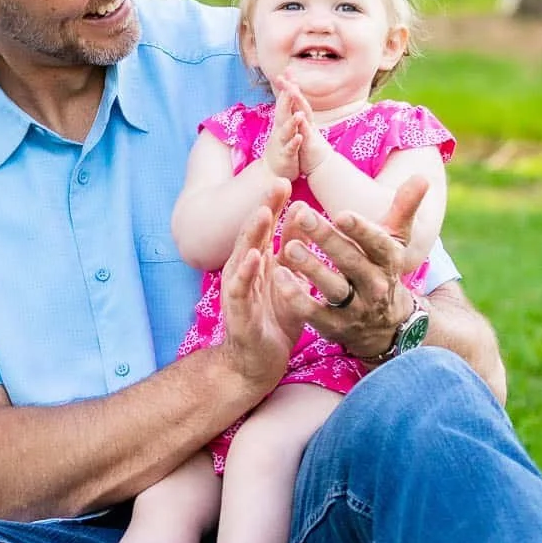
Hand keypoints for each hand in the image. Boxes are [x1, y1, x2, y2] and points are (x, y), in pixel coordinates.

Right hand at [216, 178, 330, 391]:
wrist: (255, 365)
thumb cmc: (273, 321)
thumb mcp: (290, 280)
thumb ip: (294, 250)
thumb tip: (304, 214)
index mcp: (258, 262)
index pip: (266, 227)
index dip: (275, 203)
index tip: (288, 177)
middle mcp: (244, 271)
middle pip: (252, 234)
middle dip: (264, 207)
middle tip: (277, 181)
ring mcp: (237, 290)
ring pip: (242, 256)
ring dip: (252, 234)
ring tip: (264, 211)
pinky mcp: (237, 313)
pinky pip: (239, 289)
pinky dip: (245, 272)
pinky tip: (254, 256)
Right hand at [256, 86, 314, 181]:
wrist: (272, 171)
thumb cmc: (280, 146)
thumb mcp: (283, 126)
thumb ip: (285, 108)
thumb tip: (287, 90)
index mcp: (281, 121)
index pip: (284, 101)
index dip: (287, 86)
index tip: (289, 69)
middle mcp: (279, 129)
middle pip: (282, 111)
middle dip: (286, 99)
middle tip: (291, 85)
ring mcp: (281, 142)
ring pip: (286, 131)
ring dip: (292, 122)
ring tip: (299, 114)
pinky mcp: (286, 156)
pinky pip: (290, 148)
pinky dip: (294, 143)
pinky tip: (299, 138)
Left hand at [275, 175, 430, 359]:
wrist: (386, 326)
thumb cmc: (382, 270)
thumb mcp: (395, 242)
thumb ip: (404, 208)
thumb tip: (422, 176)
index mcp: (389, 262)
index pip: (379, 244)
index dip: (361, 230)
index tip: (341, 213)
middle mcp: (375, 286)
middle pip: (352, 262)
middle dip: (327, 239)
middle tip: (303, 215)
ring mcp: (356, 309)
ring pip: (334, 288)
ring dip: (312, 268)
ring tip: (290, 247)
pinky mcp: (335, 327)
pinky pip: (314, 313)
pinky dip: (297, 297)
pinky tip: (280, 276)